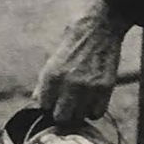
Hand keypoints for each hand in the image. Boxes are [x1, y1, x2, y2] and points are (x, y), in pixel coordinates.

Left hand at [34, 0, 128, 129]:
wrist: (100, 26)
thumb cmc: (73, 42)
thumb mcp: (53, 60)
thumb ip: (45, 84)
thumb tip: (38, 103)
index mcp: (52, 75)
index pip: (44, 107)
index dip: (49, 106)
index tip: (54, 102)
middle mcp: (68, 83)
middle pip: (61, 118)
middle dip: (62, 114)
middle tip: (67, 107)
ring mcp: (88, 86)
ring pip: (79, 117)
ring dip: (79, 113)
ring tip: (80, 101)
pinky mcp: (105, 87)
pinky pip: (97, 112)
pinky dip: (94, 110)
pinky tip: (92, 101)